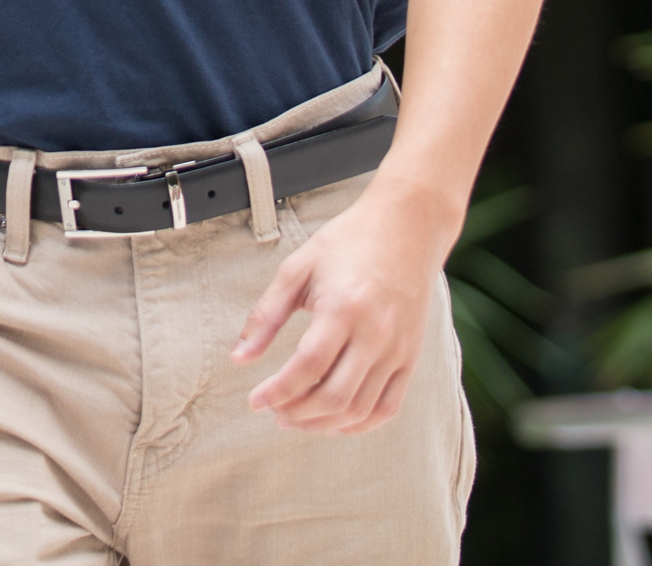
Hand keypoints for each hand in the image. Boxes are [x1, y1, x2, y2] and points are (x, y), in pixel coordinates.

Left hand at [231, 182, 457, 432]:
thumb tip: (239, 357)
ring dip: (323, 424)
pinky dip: (360, 424)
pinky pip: (388, 407)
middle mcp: (375, 334)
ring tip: (297, 418)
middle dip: (297, 413)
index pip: (307, 367)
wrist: (408, 227)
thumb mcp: (298, 268)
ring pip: (360, 409)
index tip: (255, 401)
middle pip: (334, 396)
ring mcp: (398, 349)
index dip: (278, 391)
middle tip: (274, 412)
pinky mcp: (412, 357)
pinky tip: (335, 421)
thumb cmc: (349, 242)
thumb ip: (266, 314)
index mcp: (343, 308)